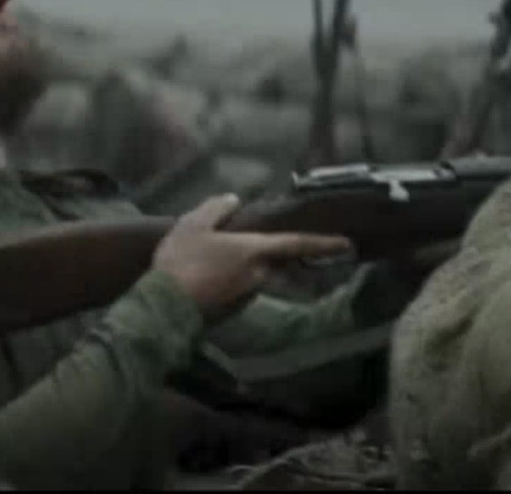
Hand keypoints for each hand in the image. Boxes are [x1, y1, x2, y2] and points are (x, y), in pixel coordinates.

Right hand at [151, 194, 352, 318]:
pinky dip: (238, 280)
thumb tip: (233, 200)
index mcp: (254, 252)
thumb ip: (216, 208)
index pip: (297, 244)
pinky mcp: (233, 311)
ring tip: (232, 257)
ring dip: (256, 268)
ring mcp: (247, 296)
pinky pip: (243, 288)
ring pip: (260, 276)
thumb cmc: (180, 262)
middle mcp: (258, 276)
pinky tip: (217, 275)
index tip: (347, 244)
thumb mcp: (193, 225)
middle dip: (287, 257)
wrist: (163, 307)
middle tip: (288, 246)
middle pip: (281, 264)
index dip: (323, 243)